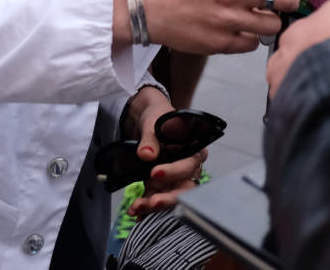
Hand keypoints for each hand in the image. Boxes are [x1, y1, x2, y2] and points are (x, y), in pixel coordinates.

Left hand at [122, 87, 206, 217]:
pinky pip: (157, 198)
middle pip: (185, 187)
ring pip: (170, 196)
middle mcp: (189, 167)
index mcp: (194, 148)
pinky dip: (146, 206)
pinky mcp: (163, 186)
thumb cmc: (158, 118)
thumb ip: (150, 139)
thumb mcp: (154, 124)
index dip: (174, 171)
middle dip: (169, 198)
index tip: (155, 173)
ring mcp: (176, 179)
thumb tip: (146, 154)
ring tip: (137, 207)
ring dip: (154, 204)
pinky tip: (134, 211)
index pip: (189, 165)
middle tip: (153, 202)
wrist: (150, 122)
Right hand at [142, 0, 300, 53]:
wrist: (146, 7)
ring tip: (256, 19)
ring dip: (268, 22)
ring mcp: (228, 19)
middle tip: (278, 3)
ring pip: (274, 25)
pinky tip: (238, 31)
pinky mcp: (221, 43)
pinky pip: (253, 44)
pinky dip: (249, 39)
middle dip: (287, 1)